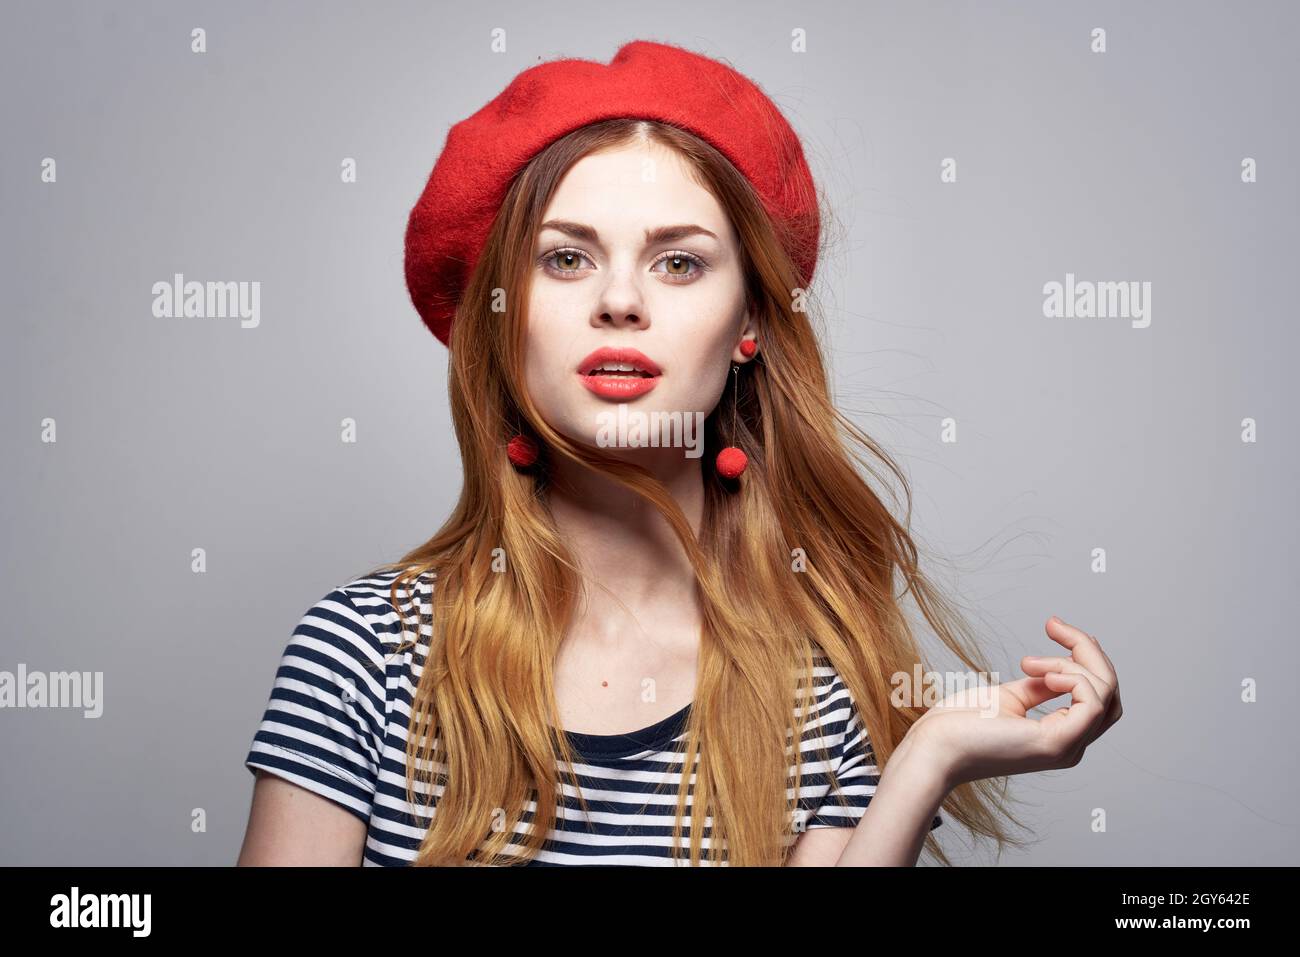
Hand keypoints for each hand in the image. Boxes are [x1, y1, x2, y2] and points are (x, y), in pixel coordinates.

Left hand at [907, 616, 1123, 789]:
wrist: (933, 746)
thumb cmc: (959, 726)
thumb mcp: (1009, 697)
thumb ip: (1040, 686)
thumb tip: (1060, 670)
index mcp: (1061, 736)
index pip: (1098, 696)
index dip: (1085, 658)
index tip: (1055, 629)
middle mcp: (1071, 746)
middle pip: (1110, 692)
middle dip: (1088, 651)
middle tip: (1054, 626)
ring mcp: (1066, 747)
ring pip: (1106, 692)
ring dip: (1074, 661)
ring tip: (1030, 662)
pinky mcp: (1056, 744)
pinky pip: (1093, 702)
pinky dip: (1073, 676)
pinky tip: (1043, 671)